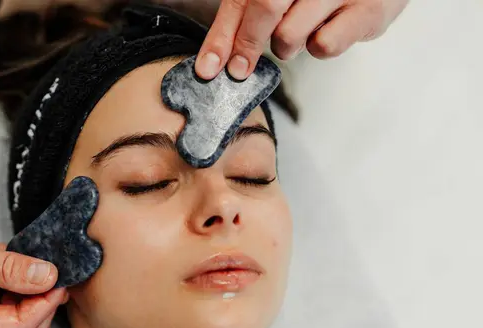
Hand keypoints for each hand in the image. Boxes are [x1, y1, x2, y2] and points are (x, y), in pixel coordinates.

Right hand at [0, 187, 66, 327]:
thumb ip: (8, 268)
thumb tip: (47, 276)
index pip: (17, 327)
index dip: (44, 304)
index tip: (61, 278)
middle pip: (25, 327)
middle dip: (44, 302)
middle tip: (58, 271)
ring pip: (25, 310)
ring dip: (39, 289)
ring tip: (46, 262)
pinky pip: (16, 290)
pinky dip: (28, 277)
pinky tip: (31, 258)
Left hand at [194, 0, 409, 79]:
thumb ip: (252, 9)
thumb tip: (220, 54)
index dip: (221, 36)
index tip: (208, 68)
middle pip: (265, 7)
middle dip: (245, 46)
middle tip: (239, 69)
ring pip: (290, 34)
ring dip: (285, 45)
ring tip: (300, 31)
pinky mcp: (369, 10)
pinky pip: (325, 45)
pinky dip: (319, 47)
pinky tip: (328, 30)